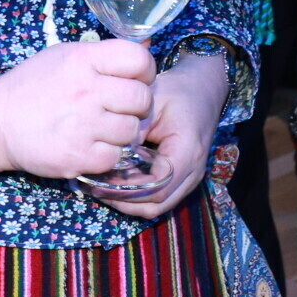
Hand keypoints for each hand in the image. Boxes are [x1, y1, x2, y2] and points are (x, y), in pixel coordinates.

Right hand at [0, 39, 153, 179]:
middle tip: (123, 109)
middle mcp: (86, 90)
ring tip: (105, 128)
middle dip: (138, 105)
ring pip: (132, 131)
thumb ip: (104, 55)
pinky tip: (92, 145)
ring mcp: (83, 125)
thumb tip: (148, 45)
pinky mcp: (79, 156)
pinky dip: (108, 154)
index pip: (139, 59)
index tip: (136, 79)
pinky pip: (115, 156)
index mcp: (84, 60)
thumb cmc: (33, 86)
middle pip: (142, 99)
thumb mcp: (65, 56)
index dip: (145, 71)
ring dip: (123, 132)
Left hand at [99, 51, 229, 218]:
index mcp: (187, 151)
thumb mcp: (153, 100)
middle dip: (123, 201)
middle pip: (155, 204)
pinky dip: (138, 197)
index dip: (126, 188)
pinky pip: (160, 199)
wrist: (204, 89)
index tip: (99, 179)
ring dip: (129, 202)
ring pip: (157, 207)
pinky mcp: (184, 180)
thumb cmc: (178, 91)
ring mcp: (190, 179)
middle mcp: (193, 172)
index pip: (155, 185)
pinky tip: (117, 183)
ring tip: (102, 187)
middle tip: (93, 187)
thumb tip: (109, 154)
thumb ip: (134, 128)